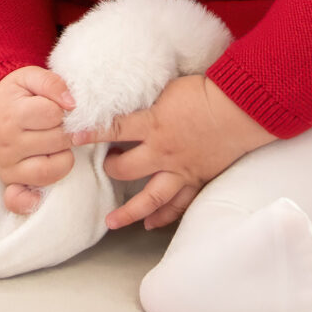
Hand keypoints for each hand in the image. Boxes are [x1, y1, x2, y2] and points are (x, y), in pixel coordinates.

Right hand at [0, 66, 76, 214]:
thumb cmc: (20, 94)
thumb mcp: (32, 77)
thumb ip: (53, 83)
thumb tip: (72, 104)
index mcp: (12, 114)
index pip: (54, 114)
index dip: (65, 110)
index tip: (60, 108)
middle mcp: (6, 142)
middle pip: (57, 141)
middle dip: (67, 132)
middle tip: (60, 126)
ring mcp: (6, 164)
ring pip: (50, 169)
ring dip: (63, 156)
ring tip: (57, 145)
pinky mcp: (9, 181)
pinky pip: (19, 198)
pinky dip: (30, 200)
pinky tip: (40, 196)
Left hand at [71, 74, 275, 230]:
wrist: (241, 108)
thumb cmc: (207, 91)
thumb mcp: (170, 87)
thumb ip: (150, 100)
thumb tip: (132, 97)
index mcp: (153, 124)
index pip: (112, 129)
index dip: (89, 133)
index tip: (71, 136)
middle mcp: (162, 152)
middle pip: (126, 168)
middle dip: (111, 168)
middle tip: (106, 164)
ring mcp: (180, 170)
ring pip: (150, 198)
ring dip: (129, 212)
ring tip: (111, 222)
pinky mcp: (197, 179)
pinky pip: (179, 204)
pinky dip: (165, 216)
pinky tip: (151, 224)